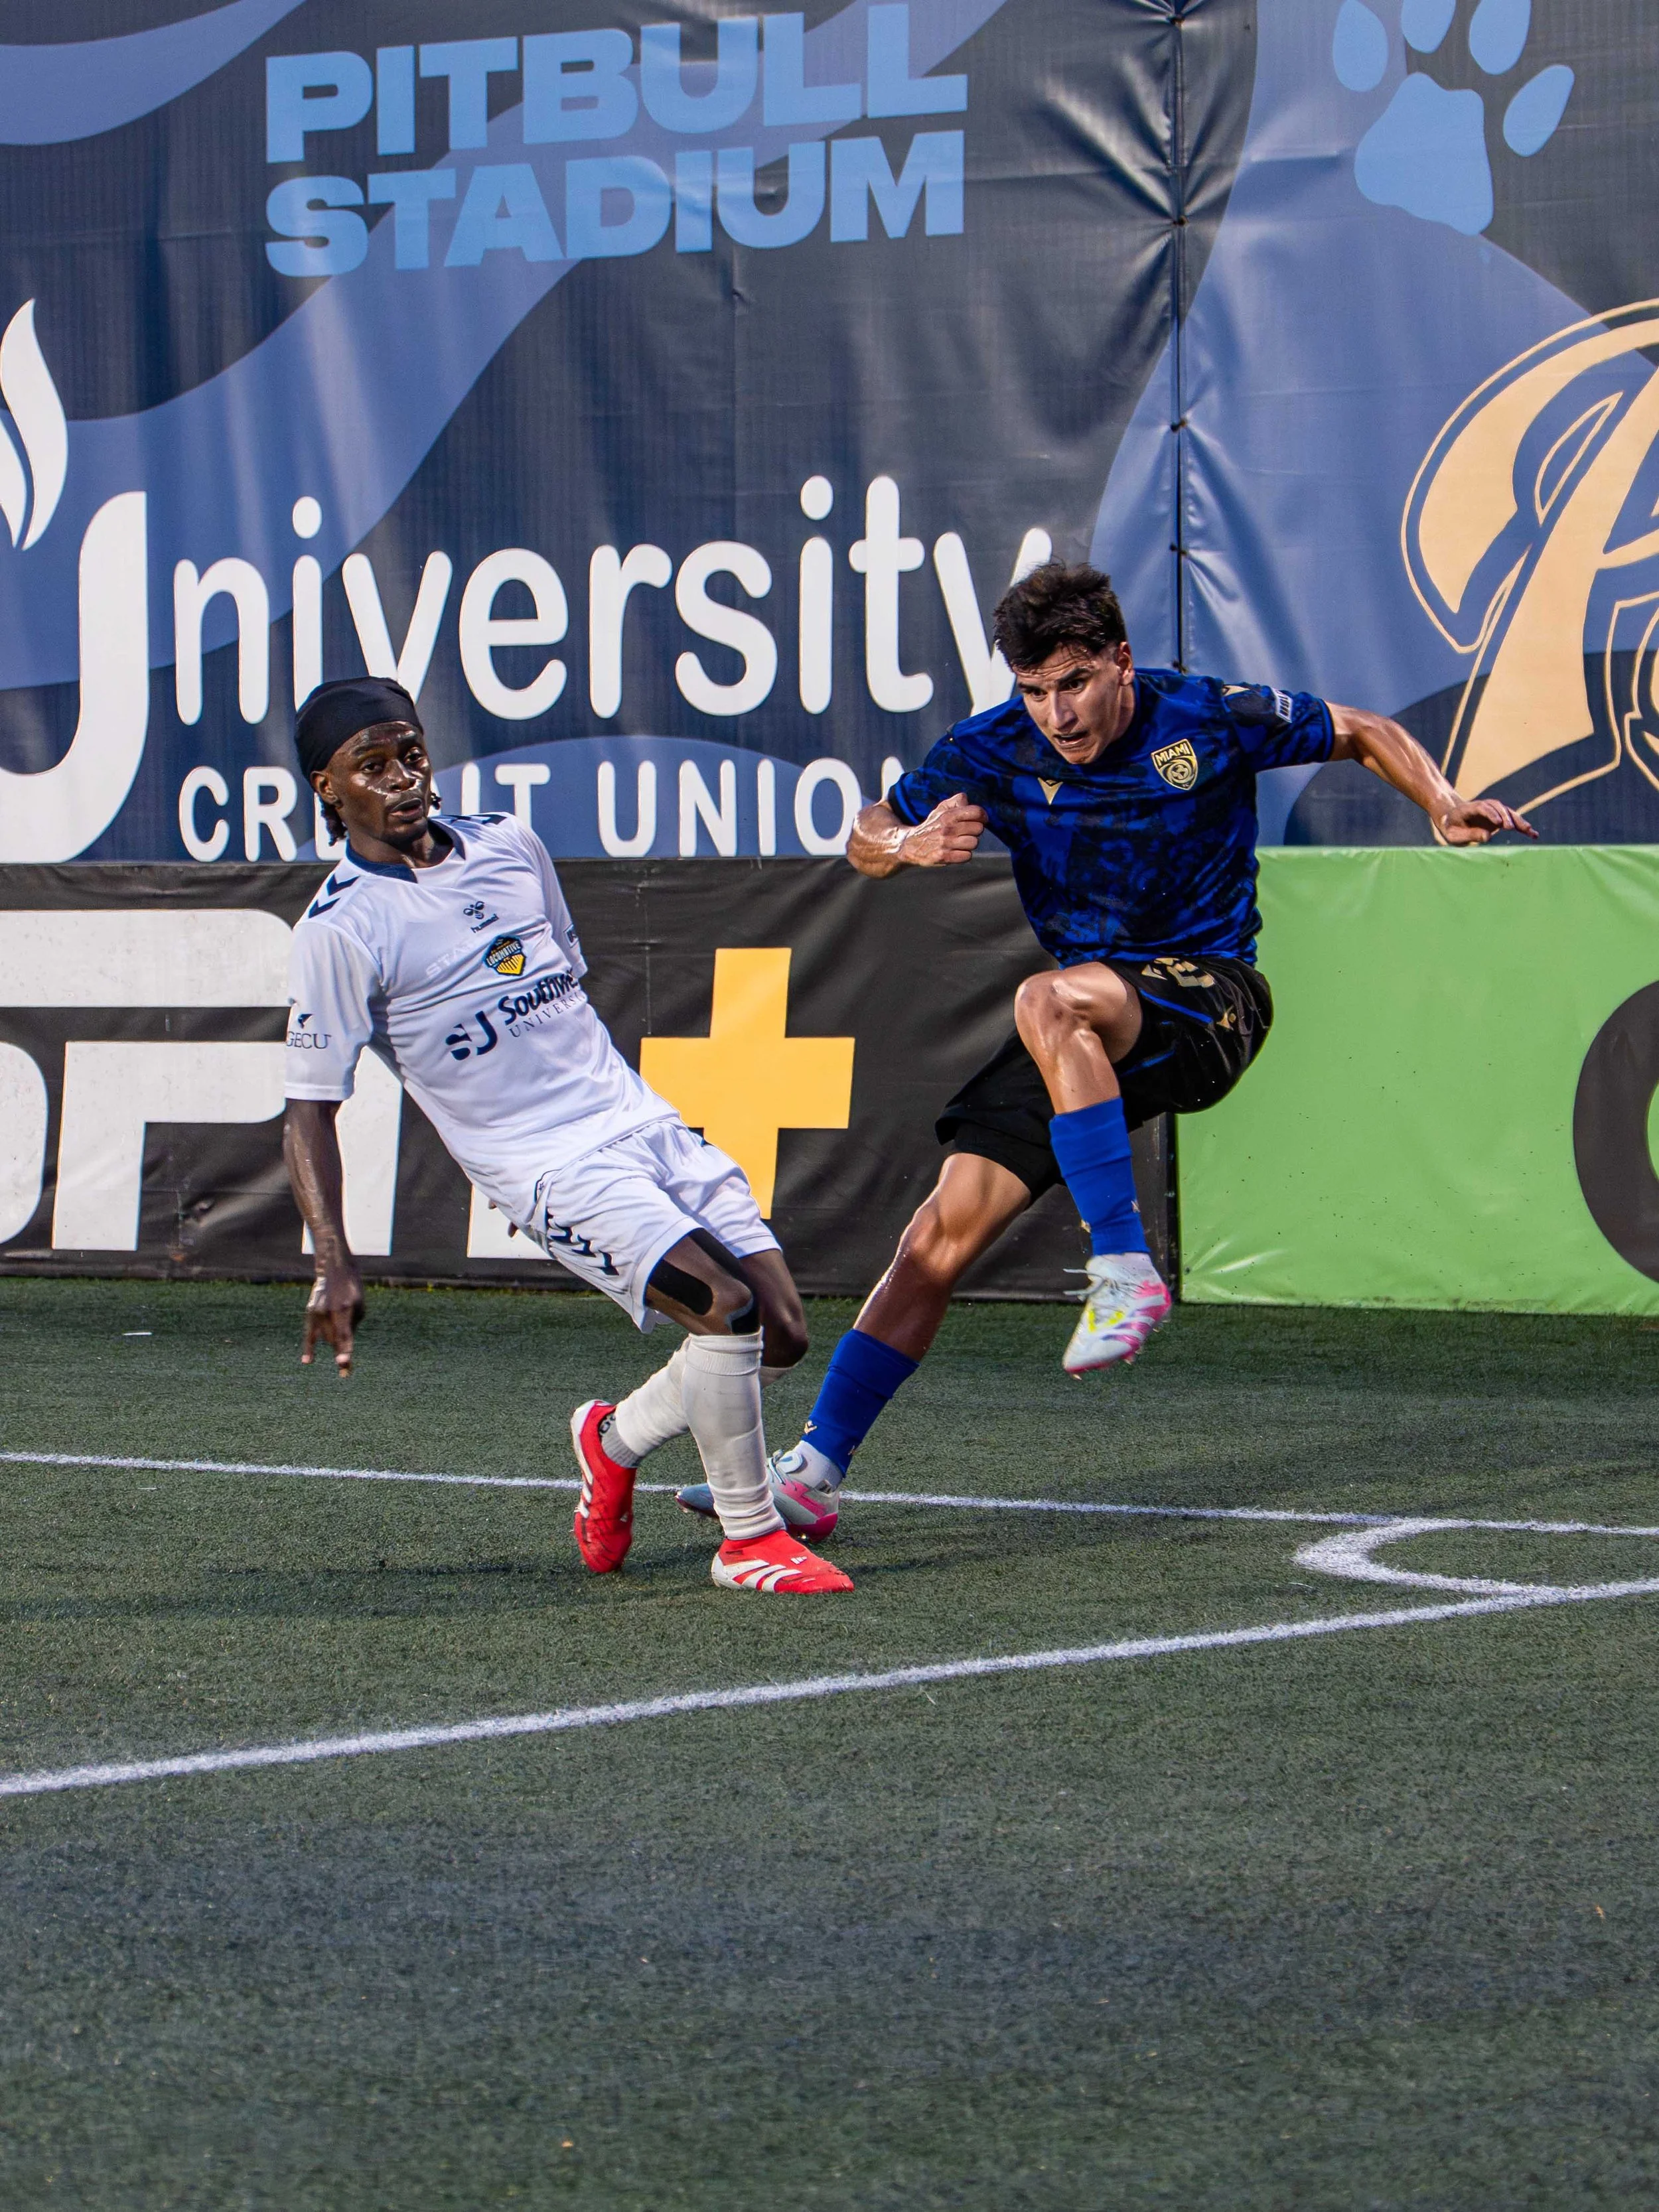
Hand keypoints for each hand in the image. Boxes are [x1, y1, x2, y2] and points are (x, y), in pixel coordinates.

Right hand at [302, 1261, 363, 1375]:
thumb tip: (343, 1346)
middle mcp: (329, 1312)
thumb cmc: (352, 1290)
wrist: (334, 1270)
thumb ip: (352, 1326)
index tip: (343, 1363)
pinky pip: (308, 1335)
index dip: (345, 1350)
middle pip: (335, 1341)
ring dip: (334, 1343)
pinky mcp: (309, 1313)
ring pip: (326, 1339)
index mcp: (345, 1309)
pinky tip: (308, 1361)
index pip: (345, 1335)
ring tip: (340, 1329)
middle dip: (341, 1355)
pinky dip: (308, 1348)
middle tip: (345, 1373)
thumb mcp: (359, 1307)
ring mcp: (317, 1313)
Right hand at [900, 792, 986, 865]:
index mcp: (948, 815)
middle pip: (979, 828)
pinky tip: (956, 852)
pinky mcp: (944, 858)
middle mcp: (947, 829)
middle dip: (975, 831)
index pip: (977, 812)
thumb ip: (956, 801)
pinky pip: (967, 856)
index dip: (982, 816)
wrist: (911, 845)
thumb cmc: (932, 826)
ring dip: (969, 843)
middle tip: (965, 832)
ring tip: (960, 842)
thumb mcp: (941, 809)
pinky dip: (964, 855)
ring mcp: (945, 844)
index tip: (980, 820)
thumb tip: (967, 800)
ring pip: (974, 843)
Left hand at [1436, 797, 1536, 844]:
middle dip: (1505, 816)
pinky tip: (1533, 834)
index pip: (1483, 807)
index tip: (1498, 823)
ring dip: (1518, 821)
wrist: (1452, 818)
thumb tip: (1488, 837)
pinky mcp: (1499, 818)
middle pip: (1498, 807)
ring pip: (1508, 812)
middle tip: (1511, 828)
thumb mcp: (1454, 835)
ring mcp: (1493, 811)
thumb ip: (1469, 835)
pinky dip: (1522, 827)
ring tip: (1529, 831)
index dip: (1491, 814)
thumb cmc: (1451, 828)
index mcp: (1469, 808)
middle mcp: (1484, 806)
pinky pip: (1512, 821)